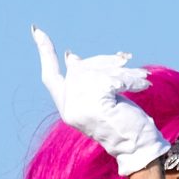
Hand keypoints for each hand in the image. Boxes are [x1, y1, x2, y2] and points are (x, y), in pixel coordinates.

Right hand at [31, 27, 167, 174]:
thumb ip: (84, 80)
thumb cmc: (122, 123)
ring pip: (97, 72)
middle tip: (125, 58)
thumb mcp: (101, 98)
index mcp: (66, 107)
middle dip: (104, 61)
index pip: (50, 76)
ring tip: (141, 78)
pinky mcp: (96, 105)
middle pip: (79, 68)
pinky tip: (142, 85)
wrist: (137, 148)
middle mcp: (68, 108)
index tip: (36, 30)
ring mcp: (80, 107)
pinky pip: (112, 79)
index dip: (45, 52)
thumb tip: (69, 56)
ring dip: (122, 71)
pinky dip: (131, 79)